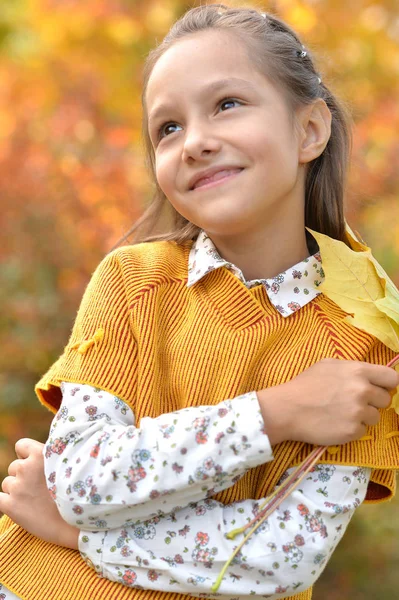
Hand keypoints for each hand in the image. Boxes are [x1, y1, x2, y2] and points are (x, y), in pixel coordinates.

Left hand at [0, 438, 78, 549]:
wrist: (78, 521)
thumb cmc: (77, 493)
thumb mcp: (68, 465)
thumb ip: (51, 458)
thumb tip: (38, 457)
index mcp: (41, 454)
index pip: (21, 446)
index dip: (27, 456)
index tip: (36, 467)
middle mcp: (27, 467)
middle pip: (14, 467)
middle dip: (23, 476)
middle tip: (40, 488)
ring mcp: (18, 487)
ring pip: (7, 483)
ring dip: (17, 490)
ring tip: (36, 500)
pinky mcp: (11, 505)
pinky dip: (7, 503)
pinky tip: (20, 507)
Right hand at [257, 358, 398, 445]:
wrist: (287, 409)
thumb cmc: (305, 384)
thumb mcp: (328, 365)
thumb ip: (352, 368)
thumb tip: (370, 376)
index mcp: (358, 371)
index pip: (392, 378)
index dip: (386, 384)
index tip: (378, 388)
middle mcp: (362, 391)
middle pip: (385, 399)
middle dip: (372, 401)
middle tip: (353, 402)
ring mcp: (359, 413)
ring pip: (375, 417)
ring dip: (362, 417)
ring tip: (341, 413)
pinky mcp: (353, 432)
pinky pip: (363, 431)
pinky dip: (352, 429)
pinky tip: (336, 423)